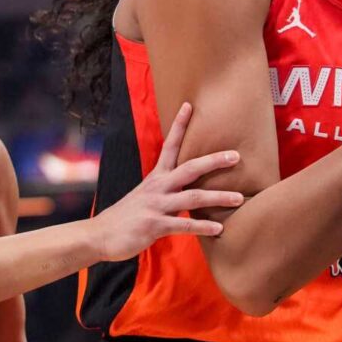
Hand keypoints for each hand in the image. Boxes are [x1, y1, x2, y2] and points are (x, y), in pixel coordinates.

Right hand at [89, 102, 243, 261]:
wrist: (101, 235)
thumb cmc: (128, 215)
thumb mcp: (147, 194)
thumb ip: (168, 188)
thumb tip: (190, 185)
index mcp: (156, 177)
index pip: (169, 146)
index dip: (179, 126)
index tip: (189, 106)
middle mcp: (157, 187)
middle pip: (189, 168)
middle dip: (213, 161)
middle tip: (236, 156)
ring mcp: (156, 206)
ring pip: (192, 198)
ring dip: (218, 197)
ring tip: (240, 198)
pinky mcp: (154, 226)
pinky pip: (183, 225)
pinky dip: (202, 227)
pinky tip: (219, 228)